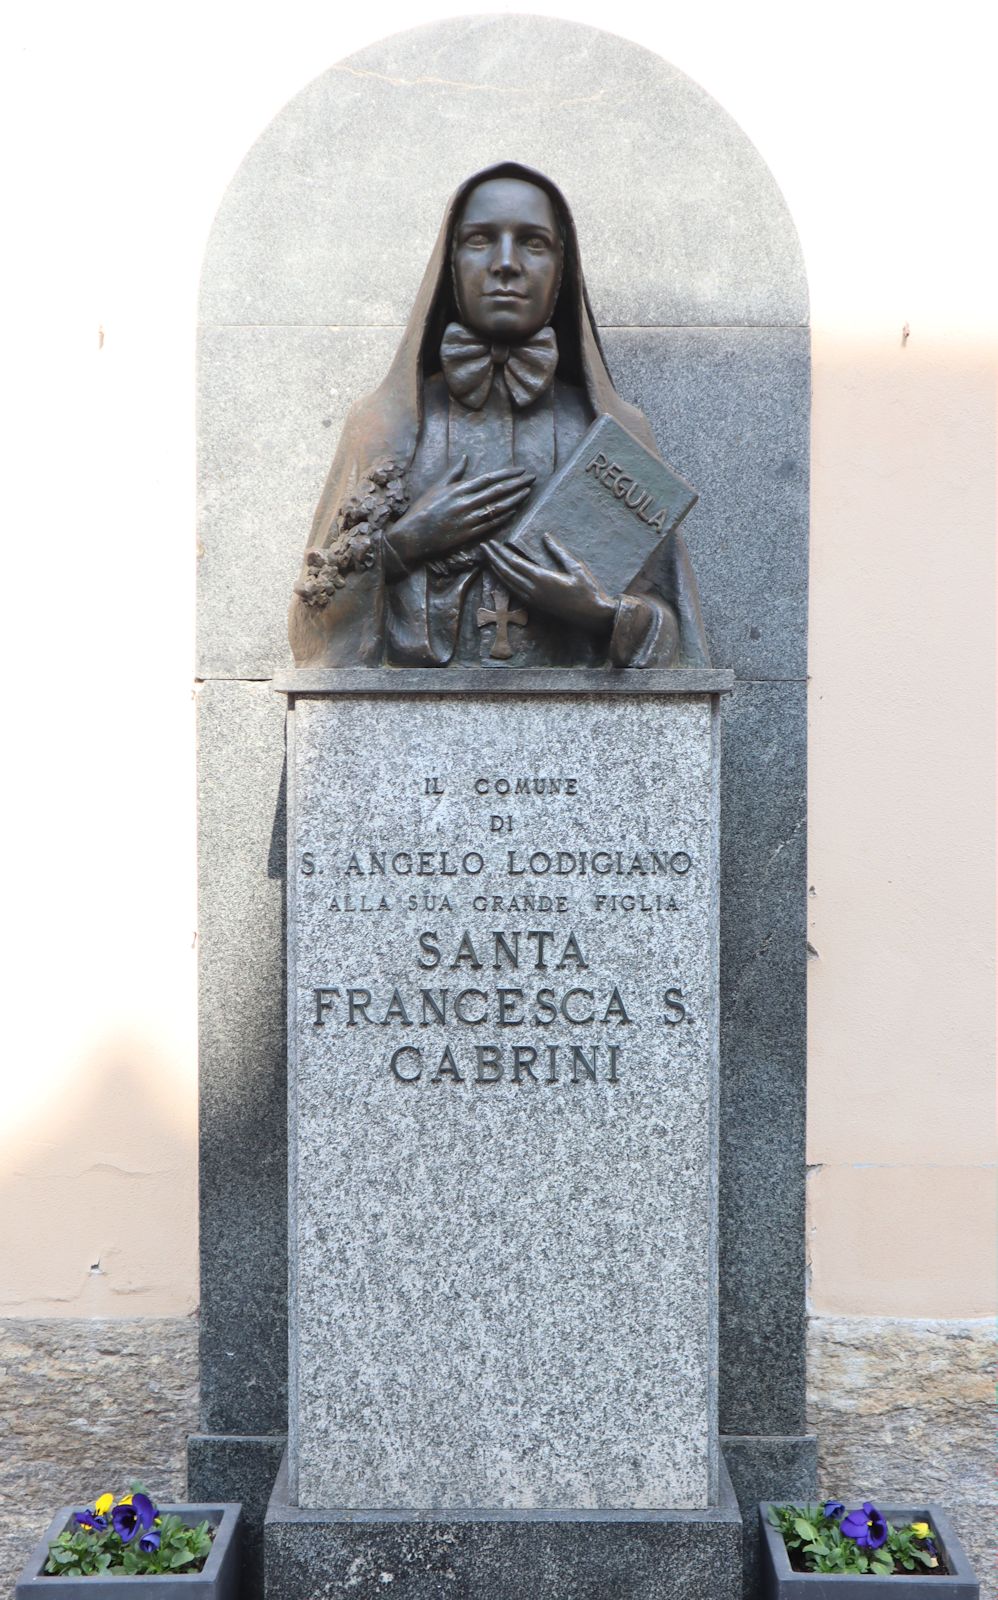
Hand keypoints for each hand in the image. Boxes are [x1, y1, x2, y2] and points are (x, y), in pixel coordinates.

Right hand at [386, 456, 534, 568]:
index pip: (489, 479)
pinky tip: (514, 511)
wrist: (412, 536)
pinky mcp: (468, 535)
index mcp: (458, 489)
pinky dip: (503, 517)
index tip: (521, 470)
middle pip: (497, 491)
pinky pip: (490, 525)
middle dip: (517, 484)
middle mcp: (465, 503)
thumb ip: (454, 473)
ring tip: (527, 493)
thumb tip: (465, 458)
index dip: (507, 474)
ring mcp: (468, 520)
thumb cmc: (422, 510)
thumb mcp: (437, 487)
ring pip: (497, 508)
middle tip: (532, 479)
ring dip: (514, 500)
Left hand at [482, 534, 616, 632]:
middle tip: (482, 548)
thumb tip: (546, 536)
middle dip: (493, 560)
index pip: (514, 563)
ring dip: (496, 570)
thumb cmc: (588, 590)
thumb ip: (559, 551)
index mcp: (542, 579)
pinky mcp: (536, 605)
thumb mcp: (576, 566)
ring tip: (487, 559)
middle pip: (506, 573)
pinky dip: (504, 582)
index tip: (490, 543)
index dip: (500, 553)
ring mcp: (534, 600)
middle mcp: (534, 590)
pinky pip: (514, 592)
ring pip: (508, 584)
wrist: (593, 615)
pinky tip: (501, 576)